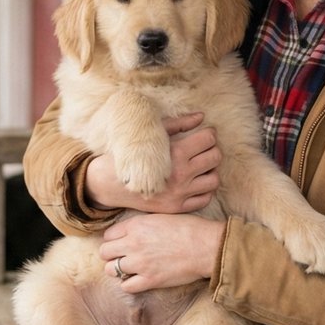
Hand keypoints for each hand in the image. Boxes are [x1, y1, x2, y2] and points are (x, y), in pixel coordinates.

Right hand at [85, 113, 220, 213]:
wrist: (109, 183)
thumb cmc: (130, 154)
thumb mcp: (152, 134)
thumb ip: (179, 124)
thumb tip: (201, 116)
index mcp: (175, 154)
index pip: (208, 139)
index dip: (209, 133)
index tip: (205, 133)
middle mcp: (180, 175)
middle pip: (215, 158)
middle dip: (212, 149)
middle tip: (204, 148)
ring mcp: (179, 194)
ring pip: (214, 180)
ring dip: (210, 170)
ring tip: (200, 165)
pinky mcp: (176, 208)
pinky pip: (204, 199)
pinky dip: (204, 189)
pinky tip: (194, 181)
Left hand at [100, 214, 223, 290]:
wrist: (207, 246)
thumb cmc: (189, 229)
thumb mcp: (160, 217)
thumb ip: (141, 224)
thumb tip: (129, 232)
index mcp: (136, 225)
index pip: (108, 235)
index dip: (114, 240)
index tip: (121, 243)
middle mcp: (134, 244)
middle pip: (105, 252)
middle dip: (111, 255)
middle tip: (122, 257)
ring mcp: (140, 263)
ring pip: (111, 270)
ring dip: (118, 270)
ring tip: (129, 269)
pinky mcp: (150, 280)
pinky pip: (126, 286)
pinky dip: (129, 284)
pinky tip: (138, 279)